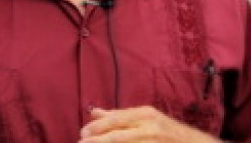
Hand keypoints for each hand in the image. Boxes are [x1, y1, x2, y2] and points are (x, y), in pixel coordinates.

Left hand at [79, 106, 219, 141]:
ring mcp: (153, 141)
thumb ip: (119, 116)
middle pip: (118, 135)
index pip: (116, 119)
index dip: (97, 127)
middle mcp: (149, 127)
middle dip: (97, 141)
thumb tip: (94, 112)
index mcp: (145, 114)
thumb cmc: (167, 131)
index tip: (83, 133)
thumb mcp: (145, 118)